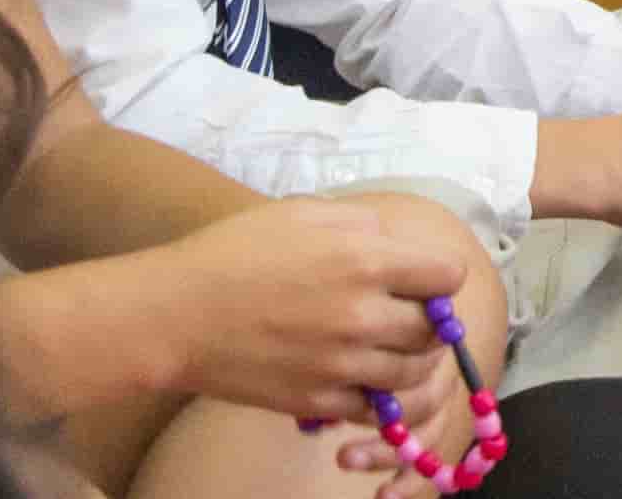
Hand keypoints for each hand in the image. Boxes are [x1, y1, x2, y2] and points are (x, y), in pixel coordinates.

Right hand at [144, 193, 481, 425]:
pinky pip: (374, 409)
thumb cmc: (231, 253)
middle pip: (436, 329)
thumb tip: (395, 242)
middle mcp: (363, 315)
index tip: (422, 278)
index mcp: (365, 260)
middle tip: (408, 316)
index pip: (448, 275)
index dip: (438, 276)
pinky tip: (360, 378)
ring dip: (409, 361)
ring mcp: (341, 363)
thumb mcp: (302, 213)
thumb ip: (361, 224)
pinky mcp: (317, 400)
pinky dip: (376, 396)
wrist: (173, 314)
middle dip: (429, 320)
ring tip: (389, 349)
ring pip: (412, 373)